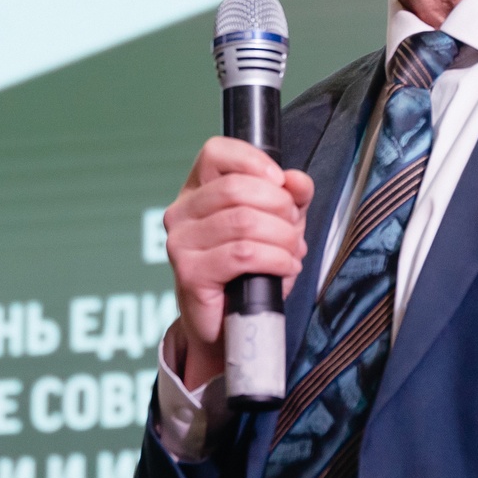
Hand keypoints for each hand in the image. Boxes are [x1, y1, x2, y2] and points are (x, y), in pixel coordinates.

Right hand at [163, 137, 312, 389]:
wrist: (230, 325)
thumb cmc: (250, 271)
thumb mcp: (277, 225)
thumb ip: (291, 198)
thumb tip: (297, 180)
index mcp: (197, 190)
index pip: (216, 152)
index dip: (254, 161)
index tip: (281, 183)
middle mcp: (181, 212)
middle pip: (237, 188)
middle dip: (279, 207)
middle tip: (293, 228)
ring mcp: (181, 242)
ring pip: (244, 222)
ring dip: (282, 237)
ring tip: (292, 252)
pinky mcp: (190, 272)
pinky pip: (243, 254)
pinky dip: (276, 259)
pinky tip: (285, 268)